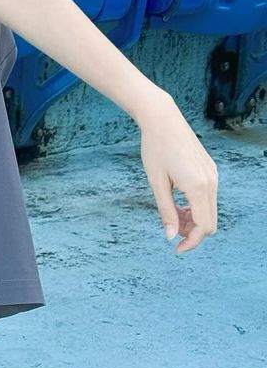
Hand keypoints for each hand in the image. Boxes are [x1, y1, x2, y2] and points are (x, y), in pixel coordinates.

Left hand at [137, 95, 218, 253]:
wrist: (162, 118)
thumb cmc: (155, 147)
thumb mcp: (156, 181)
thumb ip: (166, 210)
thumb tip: (170, 236)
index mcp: (198, 187)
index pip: (203, 227)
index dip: (191, 242)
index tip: (176, 248)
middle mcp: (211, 182)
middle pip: (211, 222)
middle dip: (193, 231)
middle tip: (171, 227)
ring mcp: (213, 175)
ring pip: (210, 210)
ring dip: (194, 218)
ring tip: (172, 211)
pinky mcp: (210, 169)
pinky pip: (208, 196)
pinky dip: (197, 205)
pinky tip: (178, 198)